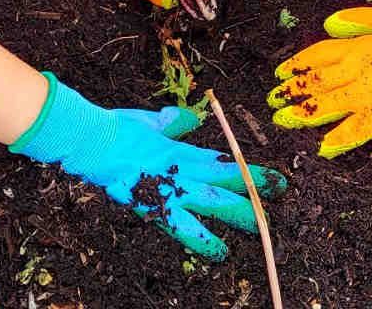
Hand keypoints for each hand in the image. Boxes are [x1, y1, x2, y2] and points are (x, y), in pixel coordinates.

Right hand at [11, 74, 286, 258]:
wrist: (90, 141)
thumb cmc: (114, 128)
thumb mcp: (148, 121)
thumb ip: (173, 123)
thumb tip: (191, 118)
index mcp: (180, 148)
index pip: (221, 160)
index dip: (246, 168)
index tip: (268, 175)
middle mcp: (180, 169)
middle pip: (224, 178)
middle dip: (252, 186)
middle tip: (281, 190)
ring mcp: (169, 188)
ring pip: (212, 203)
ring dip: (237, 213)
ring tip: (261, 226)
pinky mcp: (153, 207)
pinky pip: (183, 228)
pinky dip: (203, 240)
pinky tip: (219, 252)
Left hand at [266, 7, 371, 157]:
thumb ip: (354, 19)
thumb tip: (329, 23)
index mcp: (354, 49)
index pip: (315, 58)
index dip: (296, 66)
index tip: (282, 72)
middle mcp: (353, 73)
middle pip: (314, 84)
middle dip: (291, 92)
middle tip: (273, 100)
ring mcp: (365, 96)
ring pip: (326, 107)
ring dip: (303, 114)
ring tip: (285, 120)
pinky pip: (354, 131)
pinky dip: (337, 140)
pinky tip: (322, 148)